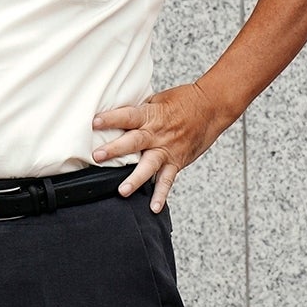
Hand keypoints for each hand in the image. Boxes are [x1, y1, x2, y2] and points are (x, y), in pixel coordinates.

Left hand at [90, 82, 236, 209]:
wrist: (211, 107)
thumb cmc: (183, 101)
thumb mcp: (156, 99)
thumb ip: (139, 110)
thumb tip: (116, 113)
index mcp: (150, 115)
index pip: (128, 116)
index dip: (111, 119)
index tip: (94, 122)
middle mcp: (157, 134)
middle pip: (134, 142)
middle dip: (115, 149)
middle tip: (98, 156)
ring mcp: (167, 149)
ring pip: (149, 166)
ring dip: (135, 178)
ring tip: (122, 191)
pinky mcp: (176, 161)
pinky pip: (167, 180)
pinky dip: (161, 194)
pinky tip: (154, 207)